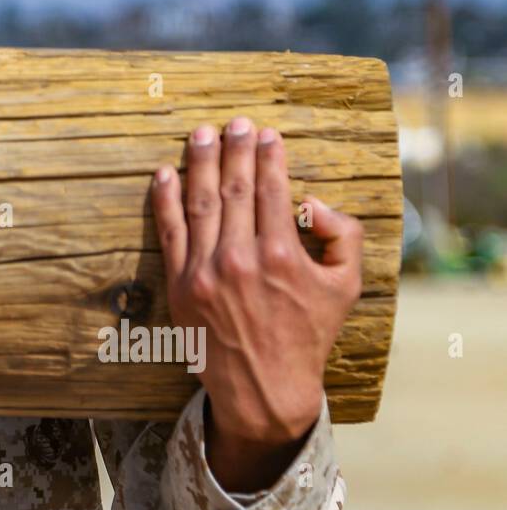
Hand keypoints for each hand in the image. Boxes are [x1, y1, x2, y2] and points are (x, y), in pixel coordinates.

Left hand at [150, 117, 362, 490]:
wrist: (264, 386)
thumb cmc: (307, 333)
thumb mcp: (345, 285)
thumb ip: (342, 235)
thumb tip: (309, 201)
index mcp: (282, 256)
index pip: (271, 191)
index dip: (268, 158)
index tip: (267, 134)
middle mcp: (241, 260)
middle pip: (234, 189)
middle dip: (236, 150)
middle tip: (236, 122)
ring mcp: (205, 272)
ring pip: (200, 203)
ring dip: (200, 163)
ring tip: (202, 134)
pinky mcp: (181, 285)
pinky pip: (169, 232)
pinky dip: (165, 200)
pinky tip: (164, 174)